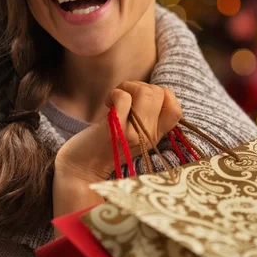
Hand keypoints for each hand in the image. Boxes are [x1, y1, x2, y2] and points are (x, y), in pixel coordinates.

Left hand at [54, 81, 182, 181]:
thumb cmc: (104, 145)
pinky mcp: (115, 130)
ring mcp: (133, 134)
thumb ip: (145, 118)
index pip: (176, 110)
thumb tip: (151, 90)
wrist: (80, 170)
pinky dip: (114, 93)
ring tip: (116, 99)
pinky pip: (123, 97)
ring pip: (145, 92)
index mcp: (155, 136)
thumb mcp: (134, 134)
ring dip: (127, 87)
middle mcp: (148, 136)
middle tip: (125, 97)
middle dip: (140, 86)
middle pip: (159, 93)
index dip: (163, 95)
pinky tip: (108, 104)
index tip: (143, 100)